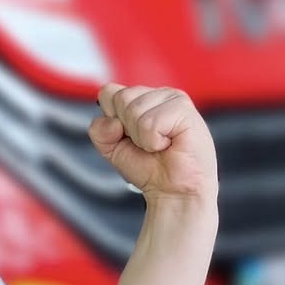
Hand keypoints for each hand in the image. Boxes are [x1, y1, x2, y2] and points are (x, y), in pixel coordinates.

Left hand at [88, 82, 217, 205]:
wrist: (172, 192)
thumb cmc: (148, 167)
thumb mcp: (111, 147)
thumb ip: (100, 130)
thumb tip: (113, 122)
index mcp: (142, 96)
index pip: (108, 92)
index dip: (111, 120)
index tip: (129, 137)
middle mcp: (159, 93)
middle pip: (120, 99)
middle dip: (127, 130)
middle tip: (147, 143)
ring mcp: (174, 99)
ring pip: (134, 110)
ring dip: (141, 138)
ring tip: (159, 145)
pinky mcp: (185, 110)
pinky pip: (150, 123)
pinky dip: (153, 142)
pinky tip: (168, 145)